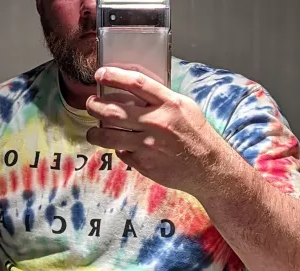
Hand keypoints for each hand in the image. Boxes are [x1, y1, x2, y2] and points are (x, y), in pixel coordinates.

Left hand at [86, 67, 222, 196]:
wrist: (208, 167)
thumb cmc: (197, 136)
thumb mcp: (184, 108)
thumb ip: (161, 99)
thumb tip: (134, 92)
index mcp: (167, 104)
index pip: (134, 83)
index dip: (113, 76)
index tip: (100, 74)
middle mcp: (155, 122)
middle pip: (113, 110)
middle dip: (94, 106)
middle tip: (90, 104)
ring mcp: (147, 145)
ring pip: (109, 136)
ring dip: (94, 133)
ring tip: (92, 132)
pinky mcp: (144, 164)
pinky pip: (121, 153)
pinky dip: (117, 149)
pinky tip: (119, 147)